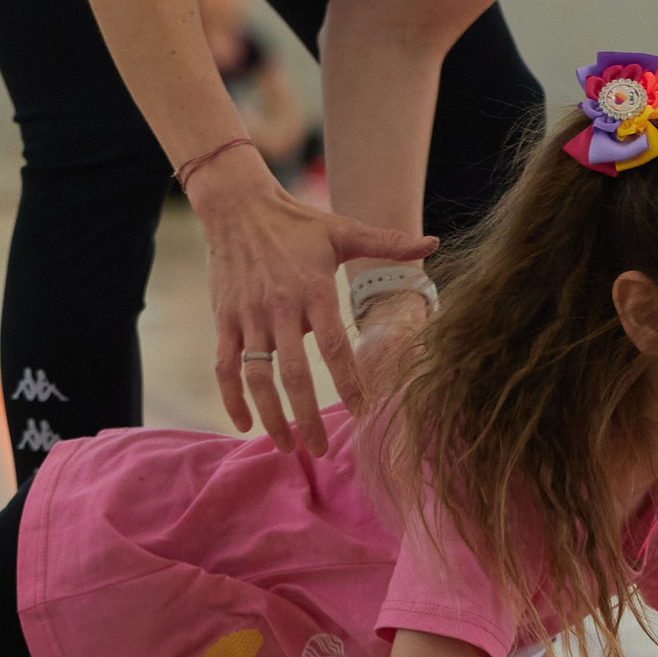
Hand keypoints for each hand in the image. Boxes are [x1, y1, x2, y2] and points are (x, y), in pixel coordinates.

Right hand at [187, 152, 436, 455]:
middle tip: (320, 450)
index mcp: (314, 289)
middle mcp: (281, 307)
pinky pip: (225, 367)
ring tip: (286, 446)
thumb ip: (387, 243)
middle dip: (307, 417)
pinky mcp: (224, 319)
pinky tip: (244, 423)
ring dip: (270, 416)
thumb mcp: (343, 230)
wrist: (238, 206)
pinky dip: (232, 398)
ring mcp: (248, 316)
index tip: (362, 412)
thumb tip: (433, 245)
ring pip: (258, 377)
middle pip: (295, 374)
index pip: (335, 346)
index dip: (348, 382)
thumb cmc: (297, 223)